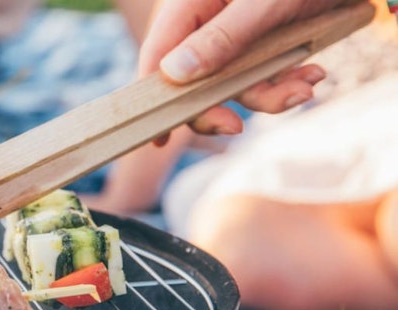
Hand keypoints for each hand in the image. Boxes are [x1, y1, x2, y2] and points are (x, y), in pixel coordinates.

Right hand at [139, 0, 352, 136]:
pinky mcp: (268, 40)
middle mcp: (210, 18)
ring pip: (235, 83)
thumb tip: (172, 74)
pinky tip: (313, 74)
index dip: (155, 96)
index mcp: (193, 1)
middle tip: (235, 127)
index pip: (159, 52)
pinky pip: (265, 75)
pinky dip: (287, 82)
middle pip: (192, 78)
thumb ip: (221, 37)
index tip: (159, 137)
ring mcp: (239, 32)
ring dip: (270, 95)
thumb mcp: (265, 3)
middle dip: (218, 104)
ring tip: (305, 89)